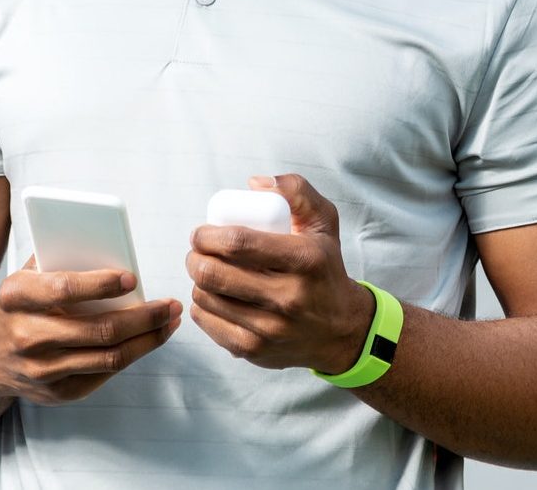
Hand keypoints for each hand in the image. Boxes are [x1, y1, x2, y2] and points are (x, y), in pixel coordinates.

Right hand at [0, 257, 181, 404]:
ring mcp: (41, 370)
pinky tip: (149, 339)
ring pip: (108, 357)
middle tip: (170, 304)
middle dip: (144, 317)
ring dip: (147, 339)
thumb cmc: (20, 303)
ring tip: (170, 321)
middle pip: (99, 330)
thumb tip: (112, 244)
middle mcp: (26, 335)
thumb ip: (61, 257)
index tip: (133, 278)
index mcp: (16, 296)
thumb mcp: (28, 273)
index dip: (101, 284)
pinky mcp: (55, 392)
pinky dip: (133, 356)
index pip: (64, 289)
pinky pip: (104, 374)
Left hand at [186, 174, 373, 372]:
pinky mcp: (256, 352)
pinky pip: (208, 324)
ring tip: (208, 271)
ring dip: (198, 280)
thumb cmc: (324, 266)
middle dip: (194, 257)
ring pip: (207, 298)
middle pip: (215, 273)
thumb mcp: (323, 221)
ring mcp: (271, 329)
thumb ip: (295, 190)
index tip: (201, 232)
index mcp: (305, 259)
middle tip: (198, 251)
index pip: (239, 243)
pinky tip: (214, 296)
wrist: (342, 329)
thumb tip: (253, 184)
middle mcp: (289, 297)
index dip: (208, 235)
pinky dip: (202, 306)